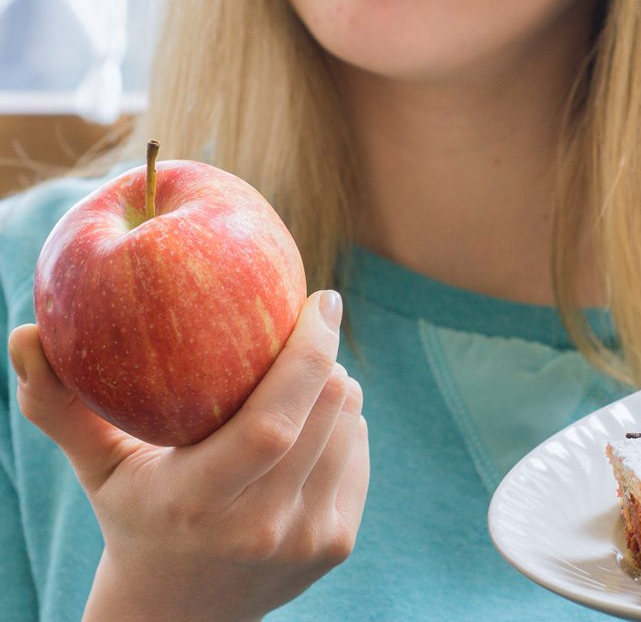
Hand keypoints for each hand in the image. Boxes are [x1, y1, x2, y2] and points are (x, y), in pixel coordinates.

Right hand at [9, 290, 368, 621]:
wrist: (180, 614)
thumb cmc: (135, 518)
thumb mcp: (98, 468)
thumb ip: (62, 406)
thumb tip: (24, 334)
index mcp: (197, 503)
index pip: (272, 422)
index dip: (307, 353)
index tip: (319, 298)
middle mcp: (259, 527)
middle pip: (326, 412)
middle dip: (324, 355)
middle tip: (306, 326)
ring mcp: (306, 540)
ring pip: (349, 425)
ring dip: (335, 387)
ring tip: (300, 380)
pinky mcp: (338, 545)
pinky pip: (358, 454)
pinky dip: (342, 425)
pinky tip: (309, 426)